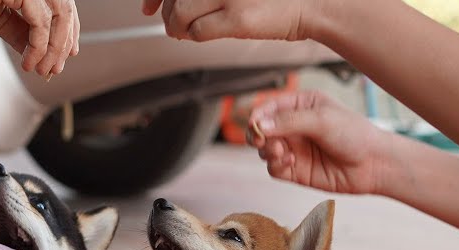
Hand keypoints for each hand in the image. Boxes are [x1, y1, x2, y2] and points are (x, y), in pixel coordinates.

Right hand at [0, 0, 78, 75]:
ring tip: (42, 68)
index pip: (63, 4)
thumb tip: (43, 55)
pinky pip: (39, 22)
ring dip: (53, 48)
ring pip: (58, 16)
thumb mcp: (2, 21)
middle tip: (54, 68)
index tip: (66, 55)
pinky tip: (28, 61)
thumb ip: (24, 34)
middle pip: (65, 10)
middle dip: (63, 43)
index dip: (69, 31)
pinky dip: (38, 46)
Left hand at [142, 0, 311, 41]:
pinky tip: (203, 35)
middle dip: (167, 14)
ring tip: (185, 33)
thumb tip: (169, 1)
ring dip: (177, 29)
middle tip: (174, 25)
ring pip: (180, 15)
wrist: (311, 2)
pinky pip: (198, 32)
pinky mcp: (238, 18)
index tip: (148, 5)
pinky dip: (194, 37)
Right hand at [245, 90, 393, 195]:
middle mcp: (294, 126)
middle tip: (262, 140)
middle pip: (262, 129)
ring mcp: (294, 149)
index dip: (258, 115)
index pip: (269, 106)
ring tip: (280, 151)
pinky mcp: (295, 170)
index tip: (255, 124)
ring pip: (264, 149)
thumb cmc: (353, 134)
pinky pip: (273, 168)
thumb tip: (258, 125)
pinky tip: (289, 162)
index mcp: (301, 105)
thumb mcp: (321, 119)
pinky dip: (276, 165)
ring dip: (267, 150)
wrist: (373, 164)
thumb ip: (288, 121)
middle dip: (258, 135)